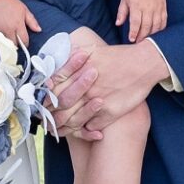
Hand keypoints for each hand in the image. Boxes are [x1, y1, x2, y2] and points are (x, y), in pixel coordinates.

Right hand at [0, 0, 39, 50]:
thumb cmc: (10, 3)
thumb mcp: (24, 10)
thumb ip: (32, 21)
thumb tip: (39, 30)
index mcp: (17, 25)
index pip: (24, 41)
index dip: (25, 42)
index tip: (24, 40)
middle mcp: (7, 29)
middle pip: (14, 45)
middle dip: (16, 42)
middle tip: (15, 36)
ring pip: (4, 42)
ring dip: (6, 40)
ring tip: (6, 32)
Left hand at [51, 35, 166, 138]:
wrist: (142, 64)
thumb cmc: (118, 57)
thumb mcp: (92, 51)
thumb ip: (73, 57)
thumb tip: (58, 64)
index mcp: (79, 72)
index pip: (54, 89)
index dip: (45, 98)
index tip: (40, 105)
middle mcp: (86, 88)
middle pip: (61, 106)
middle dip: (51, 116)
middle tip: (45, 122)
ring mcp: (97, 101)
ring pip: (74, 119)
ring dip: (65, 127)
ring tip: (59, 131)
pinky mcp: (110, 113)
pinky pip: (92, 126)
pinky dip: (84, 131)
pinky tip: (80, 132)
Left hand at [117, 0, 166, 42]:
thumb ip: (122, 12)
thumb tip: (118, 23)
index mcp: (137, 5)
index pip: (136, 22)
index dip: (134, 32)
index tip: (131, 39)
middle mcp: (148, 7)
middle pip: (146, 26)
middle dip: (142, 36)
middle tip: (138, 42)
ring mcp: (157, 7)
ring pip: (156, 25)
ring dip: (151, 34)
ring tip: (146, 39)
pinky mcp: (163, 7)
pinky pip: (163, 21)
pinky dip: (160, 29)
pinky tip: (156, 32)